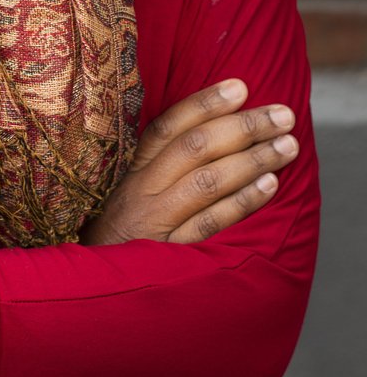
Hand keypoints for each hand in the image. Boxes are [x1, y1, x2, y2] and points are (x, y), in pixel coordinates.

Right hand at [81, 80, 298, 246]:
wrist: (89, 289)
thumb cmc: (121, 236)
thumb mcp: (128, 195)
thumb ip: (160, 166)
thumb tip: (212, 131)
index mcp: (132, 170)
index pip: (168, 126)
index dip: (204, 104)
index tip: (240, 86)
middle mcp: (141, 190)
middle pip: (194, 147)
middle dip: (243, 126)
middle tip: (283, 114)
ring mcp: (154, 222)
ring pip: (206, 180)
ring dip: (252, 159)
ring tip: (287, 145)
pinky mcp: (168, 254)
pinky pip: (209, 224)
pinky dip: (241, 202)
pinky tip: (270, 185)